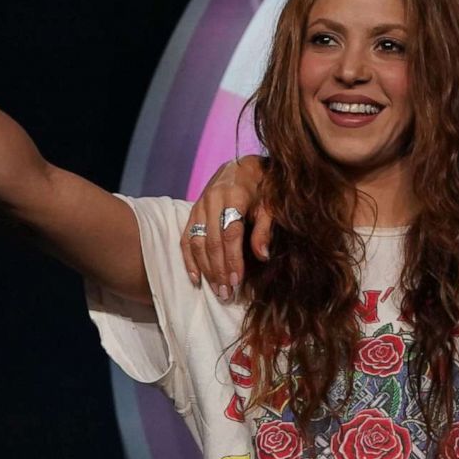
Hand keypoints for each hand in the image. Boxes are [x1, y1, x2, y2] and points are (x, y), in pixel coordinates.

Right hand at [180, 155, 270, 298]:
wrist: (246, 165)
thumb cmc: (264, 186)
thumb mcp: (271, 203)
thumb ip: (265, 228)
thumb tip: (262, 256)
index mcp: (233, 196)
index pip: (230, 234)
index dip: (233, 259)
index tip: (236, 281)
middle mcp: (212, 201)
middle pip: (212, 242)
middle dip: (219, 270)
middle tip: (226, 293)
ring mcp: (199, 206)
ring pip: (197, 242)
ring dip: (205, 269)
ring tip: (216, 290)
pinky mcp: (193, 211)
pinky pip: (186, 238)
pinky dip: (189, 259)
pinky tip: (196, 278)